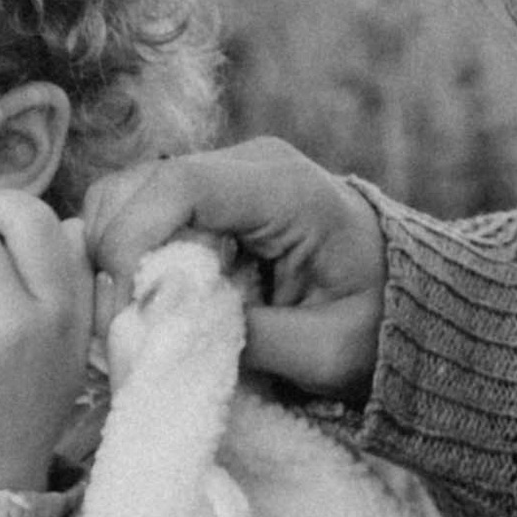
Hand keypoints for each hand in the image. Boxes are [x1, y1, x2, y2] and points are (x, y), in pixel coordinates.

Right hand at [85, 141, 384, 403]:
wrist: (402, 300)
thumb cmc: (373, 324)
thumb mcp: (325, 351)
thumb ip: (249, 339)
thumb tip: (166, 333)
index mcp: (284, 189)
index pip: (179, 187)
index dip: (134, 242)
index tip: (130, 310)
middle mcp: (248, 165)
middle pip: (137, 186)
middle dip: (113, 259)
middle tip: (123, 329)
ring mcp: (224, 175)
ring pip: (125, 195)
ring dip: (113, 258)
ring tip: (135, 318)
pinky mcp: (207, 198)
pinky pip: (139, 212)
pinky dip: (125, 257)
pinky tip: (145, 303)